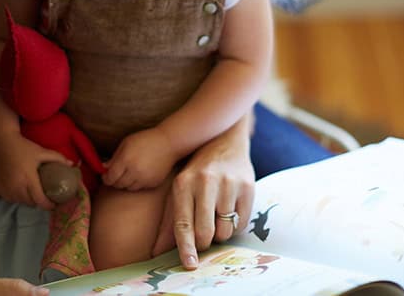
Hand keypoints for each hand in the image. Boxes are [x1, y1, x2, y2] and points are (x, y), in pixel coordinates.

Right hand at [0, 128, 71, 208]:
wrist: (0, 141)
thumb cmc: (22, 147)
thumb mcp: (41, 151)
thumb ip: (57, 158)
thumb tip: (72, 165)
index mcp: (28, 179)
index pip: (40, 200)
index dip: (49, 205)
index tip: (55, 203)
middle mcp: (16, 187)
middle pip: (31, 203)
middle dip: (39, 202)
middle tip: (45, 196)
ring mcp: (5, 190)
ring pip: (20, 202)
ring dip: (28, 200)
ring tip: (33, 192)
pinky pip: (10, 198)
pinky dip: (17, 196)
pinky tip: (20, 188)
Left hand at [103, 127, 176, 190]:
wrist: (169, 143)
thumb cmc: (146, 140)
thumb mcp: (126, 143)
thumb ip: (114, 157)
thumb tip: (104, 168)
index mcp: (126, 160)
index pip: (110, 177)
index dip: (106, 178)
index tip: (106, 176)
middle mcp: (134, 172)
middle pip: (118, 185)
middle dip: (115, 181)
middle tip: (116, 174)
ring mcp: (145, 179)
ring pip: (128, 188)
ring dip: (126, 182)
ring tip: (129, 173)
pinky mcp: (153, 183)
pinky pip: (140, 188)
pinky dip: (137, 183)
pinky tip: (140, 173)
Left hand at [151, 118, 254, 268]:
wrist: (225, 138)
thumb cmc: (197, 170)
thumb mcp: (179, 189)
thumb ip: (168, 221)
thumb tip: (155, 252)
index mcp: (183, 183)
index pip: (183, 224)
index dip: (186, 247)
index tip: (190, 264)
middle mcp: (205, 181)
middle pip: (206, 232)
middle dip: (204, 243)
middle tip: (204, 238)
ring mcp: (229, 183)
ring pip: (225, 230)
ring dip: (221, 233)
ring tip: (217, 216)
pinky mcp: (248, 186)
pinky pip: (242, 223)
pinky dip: (235, 225)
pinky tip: (231, 209)